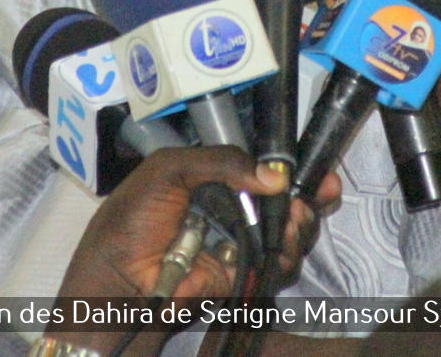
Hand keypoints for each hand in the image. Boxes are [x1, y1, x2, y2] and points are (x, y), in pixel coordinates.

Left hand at [56, 146, 338, 301]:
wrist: (118, 278)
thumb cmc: (134, 216)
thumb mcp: (170, 169)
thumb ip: (222, 162)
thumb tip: (275, 177)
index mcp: (214, 177)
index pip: (261, 167)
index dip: (290, 166)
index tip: (319, 167)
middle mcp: (231, 207)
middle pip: (283, 198)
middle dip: (309, 195)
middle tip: (322, 192)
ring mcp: (239, 241)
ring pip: (287, 229)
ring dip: (301, 223)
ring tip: (296, 218)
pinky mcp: (242, 272)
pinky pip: (277, 263)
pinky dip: (288, 254)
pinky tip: (285, 243)